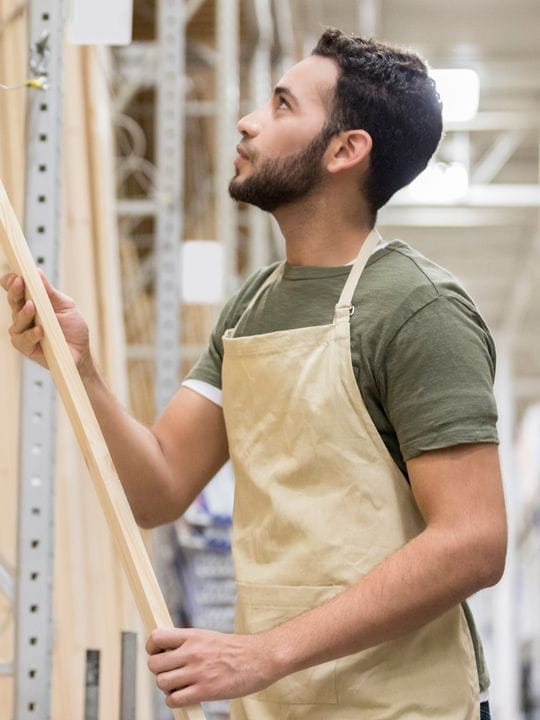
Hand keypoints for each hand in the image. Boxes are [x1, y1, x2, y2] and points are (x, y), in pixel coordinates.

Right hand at [0, 270, 92, 375]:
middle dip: (15, 291)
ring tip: (32, 306)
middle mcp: (24, 317)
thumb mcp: (65, 305)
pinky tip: (40, 330)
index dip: (12, 282)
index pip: (16, 291)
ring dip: (24, 313)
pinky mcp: (26, 348)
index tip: (16, 274)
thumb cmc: (73, 328)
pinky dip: (32, 334)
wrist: (81, 352)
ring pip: (17, 321)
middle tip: (19, 282)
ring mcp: (23, 332)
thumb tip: (37, 272)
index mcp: (32, 303)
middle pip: (13, 302)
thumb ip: (50, 292)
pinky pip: (24, 340)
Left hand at [146, 627, 280, 707]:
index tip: (158, 653)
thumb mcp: (209, 637)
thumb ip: (188, 643)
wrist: (260, 658)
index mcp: (193, 635)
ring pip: (161, 682)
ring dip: (167, 687)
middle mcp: (192, 652)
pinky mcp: (205, 691)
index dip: (152, 648)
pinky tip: (185, 696)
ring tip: (179, 685)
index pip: (157, 637)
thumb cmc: (236, 649)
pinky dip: (174, 701)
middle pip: (154, 663)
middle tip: (171, 672)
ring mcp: (197, 672)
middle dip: (158, 670)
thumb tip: (167, 652)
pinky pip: (174, 699)